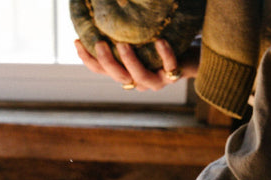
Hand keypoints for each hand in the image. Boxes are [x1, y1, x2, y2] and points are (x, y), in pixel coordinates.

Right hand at [75, 37, 199, 90]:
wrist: (193, 55)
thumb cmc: (162, 42)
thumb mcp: (140, 37)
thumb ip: (125, 32)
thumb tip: (108, 7)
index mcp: (126, 72)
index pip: (101, 70)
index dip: (88, 59)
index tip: (77, 41)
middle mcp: (137, 80)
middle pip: (117, 76)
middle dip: (107, 61)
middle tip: (99, 43)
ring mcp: (155, 81)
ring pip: (138, 76)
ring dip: (129, 61)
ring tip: (123, 44)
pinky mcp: (173, 76)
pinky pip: (169, 66)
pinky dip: (164, 53)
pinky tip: (160, 40)